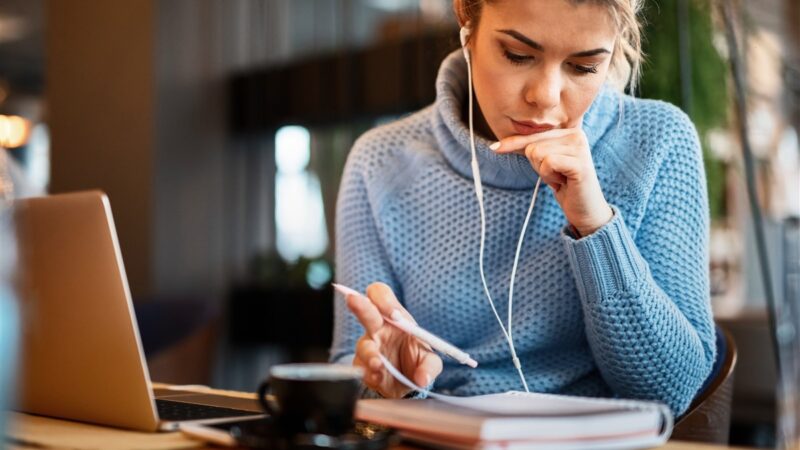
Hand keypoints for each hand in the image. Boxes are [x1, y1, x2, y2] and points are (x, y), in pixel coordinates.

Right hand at [346, 282, 442, 397]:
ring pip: (363, 345)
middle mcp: (377, 328)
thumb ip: (430, 367)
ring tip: (378, 363)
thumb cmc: (416, 363)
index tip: (394, 315)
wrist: (407, 386)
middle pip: (364, 310)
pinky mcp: (362, 366)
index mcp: (394, 317)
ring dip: (370, 353)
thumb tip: (423, 379)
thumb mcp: (430, 362)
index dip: (384, 301)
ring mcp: (368, 347)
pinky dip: (369, 373)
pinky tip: (378, 377)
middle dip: (359, 304)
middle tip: (352, 300)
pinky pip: (361, 367)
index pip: (381, 295)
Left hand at [492, 128, 612, 235]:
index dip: (513, 144)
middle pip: (532, 145)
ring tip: (560, 178)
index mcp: (569, 131)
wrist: (585, 209)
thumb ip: (527, 148)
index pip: (533, 135)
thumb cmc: (564, 184)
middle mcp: (577, 134)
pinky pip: (547, 164)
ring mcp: (580, 148)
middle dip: (537, 165)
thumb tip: (497, 145)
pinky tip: (563, 181)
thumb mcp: (543, 162)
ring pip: (537, 154)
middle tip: (556, 174)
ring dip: (544, 172)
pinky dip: (549, 177)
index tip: (494, 148)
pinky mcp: (580, 163)